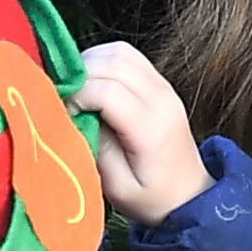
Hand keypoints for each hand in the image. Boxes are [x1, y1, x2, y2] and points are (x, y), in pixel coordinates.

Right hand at [74, 40, 211, 224]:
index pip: (108, 91)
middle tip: (62, 95)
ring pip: (120, 52)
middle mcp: (162, 100)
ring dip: (91, 62)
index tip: (62, 111)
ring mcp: (164, 87)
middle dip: (80, 74)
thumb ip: (96, 149)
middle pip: (114, 63)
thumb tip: (74, 114)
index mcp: (152, 129)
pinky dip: (103, 60)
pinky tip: (92, 82)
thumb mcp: (118, 188)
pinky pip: (128, 55)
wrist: (190, 195)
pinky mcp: (160, 82)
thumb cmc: (151, 198)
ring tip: (76, 88)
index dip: (77, 94)